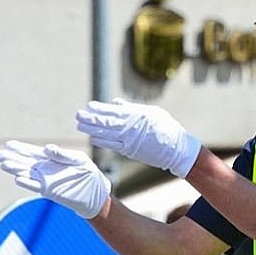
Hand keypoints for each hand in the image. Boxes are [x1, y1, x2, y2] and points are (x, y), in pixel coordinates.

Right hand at [0, 140, 110, 218]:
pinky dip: (27, 182)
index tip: (8, 144)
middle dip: (13, 158)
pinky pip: (35, 186)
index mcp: (51, 159)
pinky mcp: (49, 191)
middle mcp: (45, 169)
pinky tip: (17, 178)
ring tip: (4, 164)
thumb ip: (62, 155)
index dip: (20, 148)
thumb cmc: (88, 173)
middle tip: (0, 155)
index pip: (33, 152)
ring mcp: (46, 180)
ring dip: (16, 169)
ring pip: (27, 173)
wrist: (95, 193)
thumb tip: (47, 148)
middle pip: (25, 162)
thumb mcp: (78, 160)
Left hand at [75, 98, 200, 177]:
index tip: (89, 106)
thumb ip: (132, 108)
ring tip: (80, 125)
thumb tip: (116, 103)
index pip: (113, 111)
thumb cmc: (166, 128)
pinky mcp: (130, 150)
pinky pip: (112, 145)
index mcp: (136, 115)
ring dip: (91, 129)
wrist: (177, 149)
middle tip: (78, 115)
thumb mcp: (151, 112)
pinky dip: (101, 141)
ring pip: (106, 134)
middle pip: (106, 122)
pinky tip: (92, 138)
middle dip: (91, 118)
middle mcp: (131, 126)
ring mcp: (129, 139)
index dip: (100, 109)